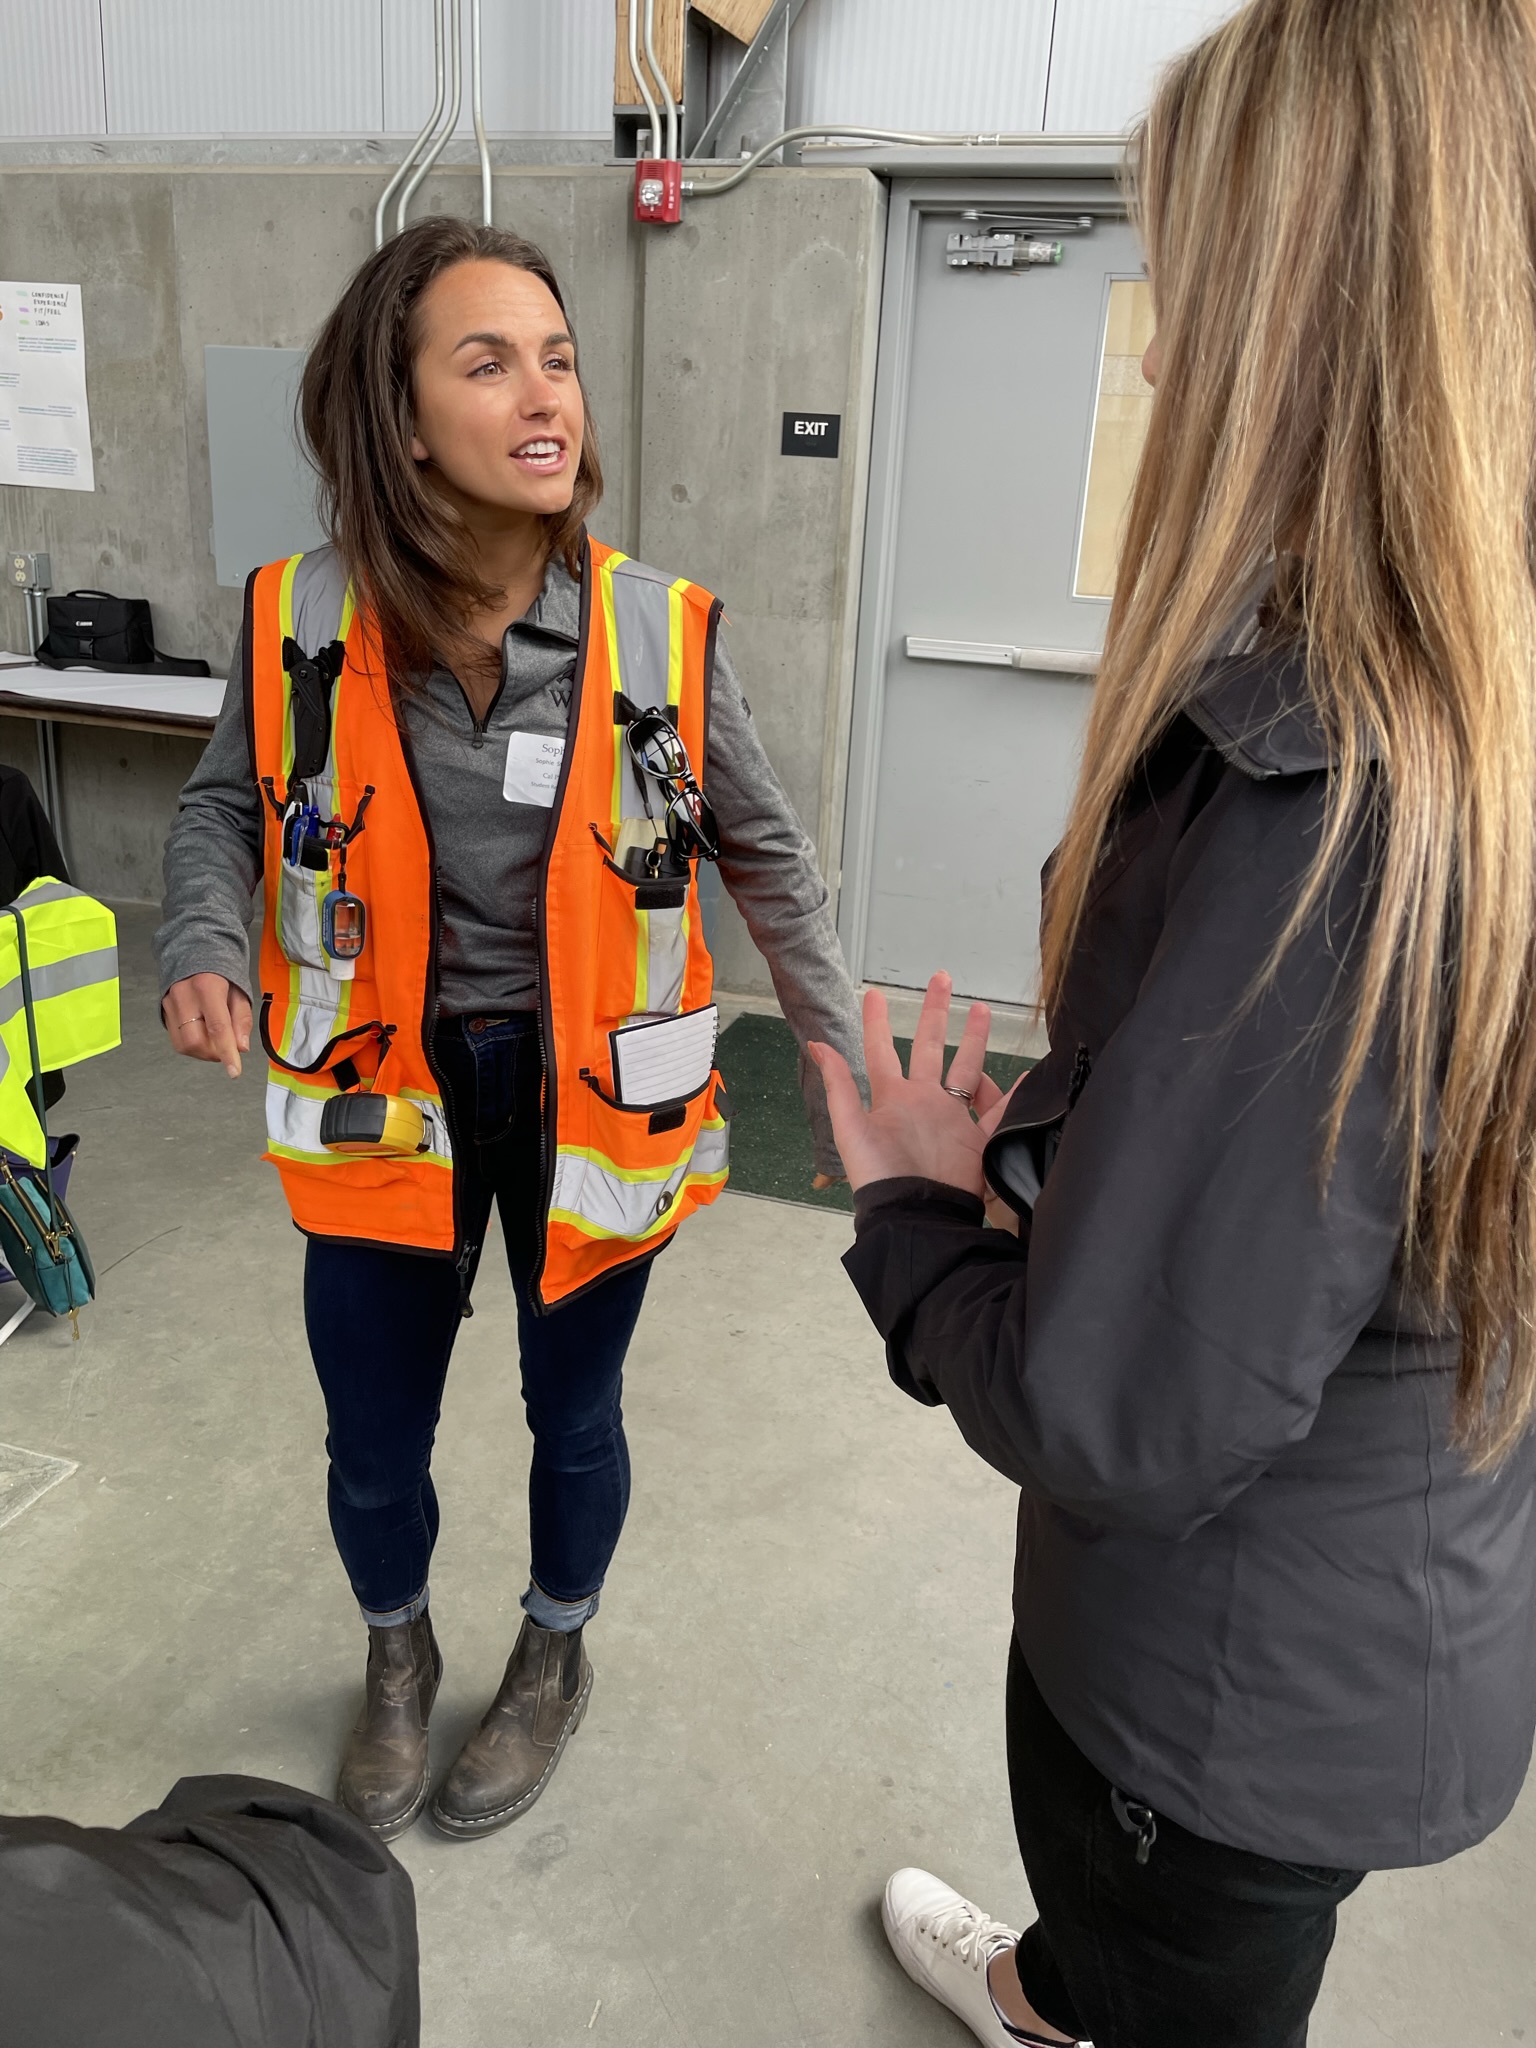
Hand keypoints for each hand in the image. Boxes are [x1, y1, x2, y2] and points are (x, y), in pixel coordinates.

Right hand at [162, 973, 251, 1077]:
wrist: (194, 951)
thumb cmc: (221, 972)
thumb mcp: (240, 991)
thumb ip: (241, 1020)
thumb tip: (241, 1047)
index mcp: (207, 987)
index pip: (217, 1027)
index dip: (226, 1053)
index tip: (234, 1072)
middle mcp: (183, 995)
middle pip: (195, 1041)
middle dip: (214, 1053)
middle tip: (227, 1048)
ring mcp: (169, 1003)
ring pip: (183, 1045)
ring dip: (203, 1052)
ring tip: (216, 1041)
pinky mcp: (163, 1010)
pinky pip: (176, 1040)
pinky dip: (193, 1046)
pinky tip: (203, 1035)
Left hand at [810, 973, 1003, 1195]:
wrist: (917, 1215)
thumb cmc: (880, 1174)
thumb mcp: (850, 1128)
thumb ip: (839, 1085)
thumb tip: (817, 1044)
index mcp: (892, 1097)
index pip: (882, 1050)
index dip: (877, 1022)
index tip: (875, 994)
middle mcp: (923, 1101)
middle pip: (930, 1046)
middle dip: (935, 1012)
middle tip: (942, 978)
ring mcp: (951, 1118)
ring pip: (967, 1067)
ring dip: (974, 1039)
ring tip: (981, 1009)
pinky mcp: (976, 1138)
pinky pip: (999, 1111)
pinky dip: (1015, 1095)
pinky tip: (1028, 1074)